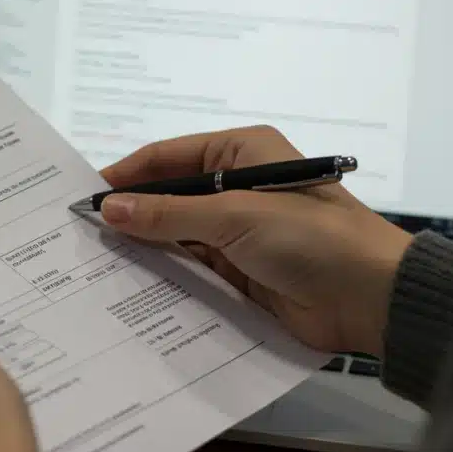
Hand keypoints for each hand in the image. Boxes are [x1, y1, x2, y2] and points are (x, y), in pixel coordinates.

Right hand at [99, 126, 411, 355]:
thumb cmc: (310, 238)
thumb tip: (109, 208)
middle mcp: (237, 187)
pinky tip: (131, 285)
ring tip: (94, 262)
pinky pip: (191, 270)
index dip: (126, 174)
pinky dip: (164, 276)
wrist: (371, 298)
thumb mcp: (234, 216)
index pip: (169, 156)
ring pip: (176, 235)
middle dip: (130, 213)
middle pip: (169, 196)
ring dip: (144, 247)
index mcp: (241, 153)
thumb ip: (168, 213)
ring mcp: (238, 232)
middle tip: (81, 233)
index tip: (83, 195)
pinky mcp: (240, 273)